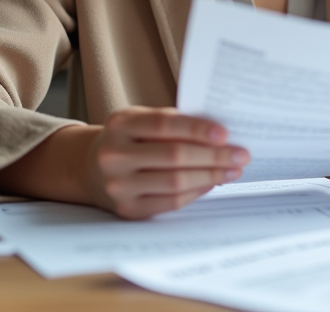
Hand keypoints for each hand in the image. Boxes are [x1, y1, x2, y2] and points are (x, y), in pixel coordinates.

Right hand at [0, 106, 249, 218]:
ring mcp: (118, 186)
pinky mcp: (127, 210)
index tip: (226, 134)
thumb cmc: (127, 139)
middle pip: (174, 156)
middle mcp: (114, 155)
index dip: (197, 129)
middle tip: (241, 154)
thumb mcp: (140, 120)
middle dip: (214, 156)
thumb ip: (172, 122)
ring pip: (175, 182)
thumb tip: (221, 134)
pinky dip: (196, 192)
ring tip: (233, 169)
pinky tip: (213, 182)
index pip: (164, 125)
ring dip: (211, 176)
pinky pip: (170, 202)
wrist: (88, 167)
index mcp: (120, 124)